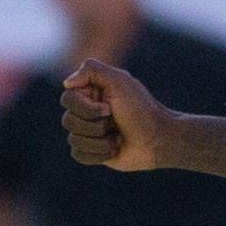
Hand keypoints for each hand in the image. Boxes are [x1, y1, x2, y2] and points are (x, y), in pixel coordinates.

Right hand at [61, 58, 176, 170]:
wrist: (158, 140)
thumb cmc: (142, 110)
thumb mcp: (120, 82)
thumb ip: (92, 70)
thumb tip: (66, 83)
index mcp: (91, 92)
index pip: (67, 99)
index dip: (85, 108)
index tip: (109, 108)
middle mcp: (87, 111)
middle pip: (68, 121)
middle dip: (96, 126)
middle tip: (116, 122)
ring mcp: (88, 132)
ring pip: (73, 140)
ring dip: (100, 141)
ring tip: (118, 138)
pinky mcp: (92, 150)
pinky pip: (78, 155)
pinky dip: (98, 154)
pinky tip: (114, 150)